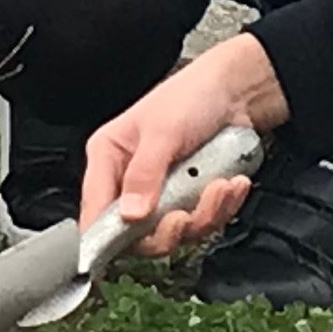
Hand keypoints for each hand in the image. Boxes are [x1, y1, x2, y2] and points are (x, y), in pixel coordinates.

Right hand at [79, 33, 289, 257]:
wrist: (237, 91)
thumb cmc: (192, 95)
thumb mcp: (163, 131)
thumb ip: (144, 174)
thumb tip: (129, 214)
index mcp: (109, 157)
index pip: (95, 211)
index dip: (108, 236)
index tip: (136, 240)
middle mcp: (131, 180)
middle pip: (137, 234)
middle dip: (169, 228)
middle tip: (185, 214)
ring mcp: (162, 192)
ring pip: (175, 232)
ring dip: (204, 213)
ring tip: (219, 186)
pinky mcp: (191, 199)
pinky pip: (203, 223)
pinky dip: (221, 208)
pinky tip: (229, 184)